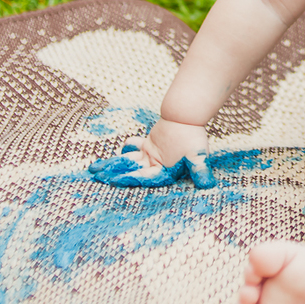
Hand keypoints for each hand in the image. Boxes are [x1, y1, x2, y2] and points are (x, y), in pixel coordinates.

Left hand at [88, 118, 212, 188]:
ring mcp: (150, 157)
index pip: (144, 178)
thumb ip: (200, 170)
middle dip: (114, 174)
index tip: (114, 180)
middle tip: (97, 177)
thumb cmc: (193, 137)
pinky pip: (132, 150)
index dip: (130, 178)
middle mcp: (155, 168)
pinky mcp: (147, 147)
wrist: (189, 118)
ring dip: (112, 165)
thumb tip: (209, 186)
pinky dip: (125, 150)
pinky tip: (117, 152)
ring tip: (95, 169)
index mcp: (165, 173)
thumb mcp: (198, 155)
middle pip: (131, 172)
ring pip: (128, 163)